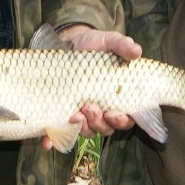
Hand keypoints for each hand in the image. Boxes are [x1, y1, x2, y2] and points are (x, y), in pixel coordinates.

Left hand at [57, 25, 142, 141]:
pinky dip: (53, 140)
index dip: (122, 121)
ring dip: (82, 128)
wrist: (70, 43)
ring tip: (75, 114)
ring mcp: (81, 114)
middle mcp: (101, 111)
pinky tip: (48, 142)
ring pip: (85, 131)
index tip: (115, 113)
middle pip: (104, 128)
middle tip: (91, 108)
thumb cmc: (95, 46)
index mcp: (116, 98)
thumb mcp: (110, 42)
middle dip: (99, 122)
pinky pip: (59, 134)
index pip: (125, 119)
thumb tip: (136, 51)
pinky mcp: (62, 113)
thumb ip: (123, 46)